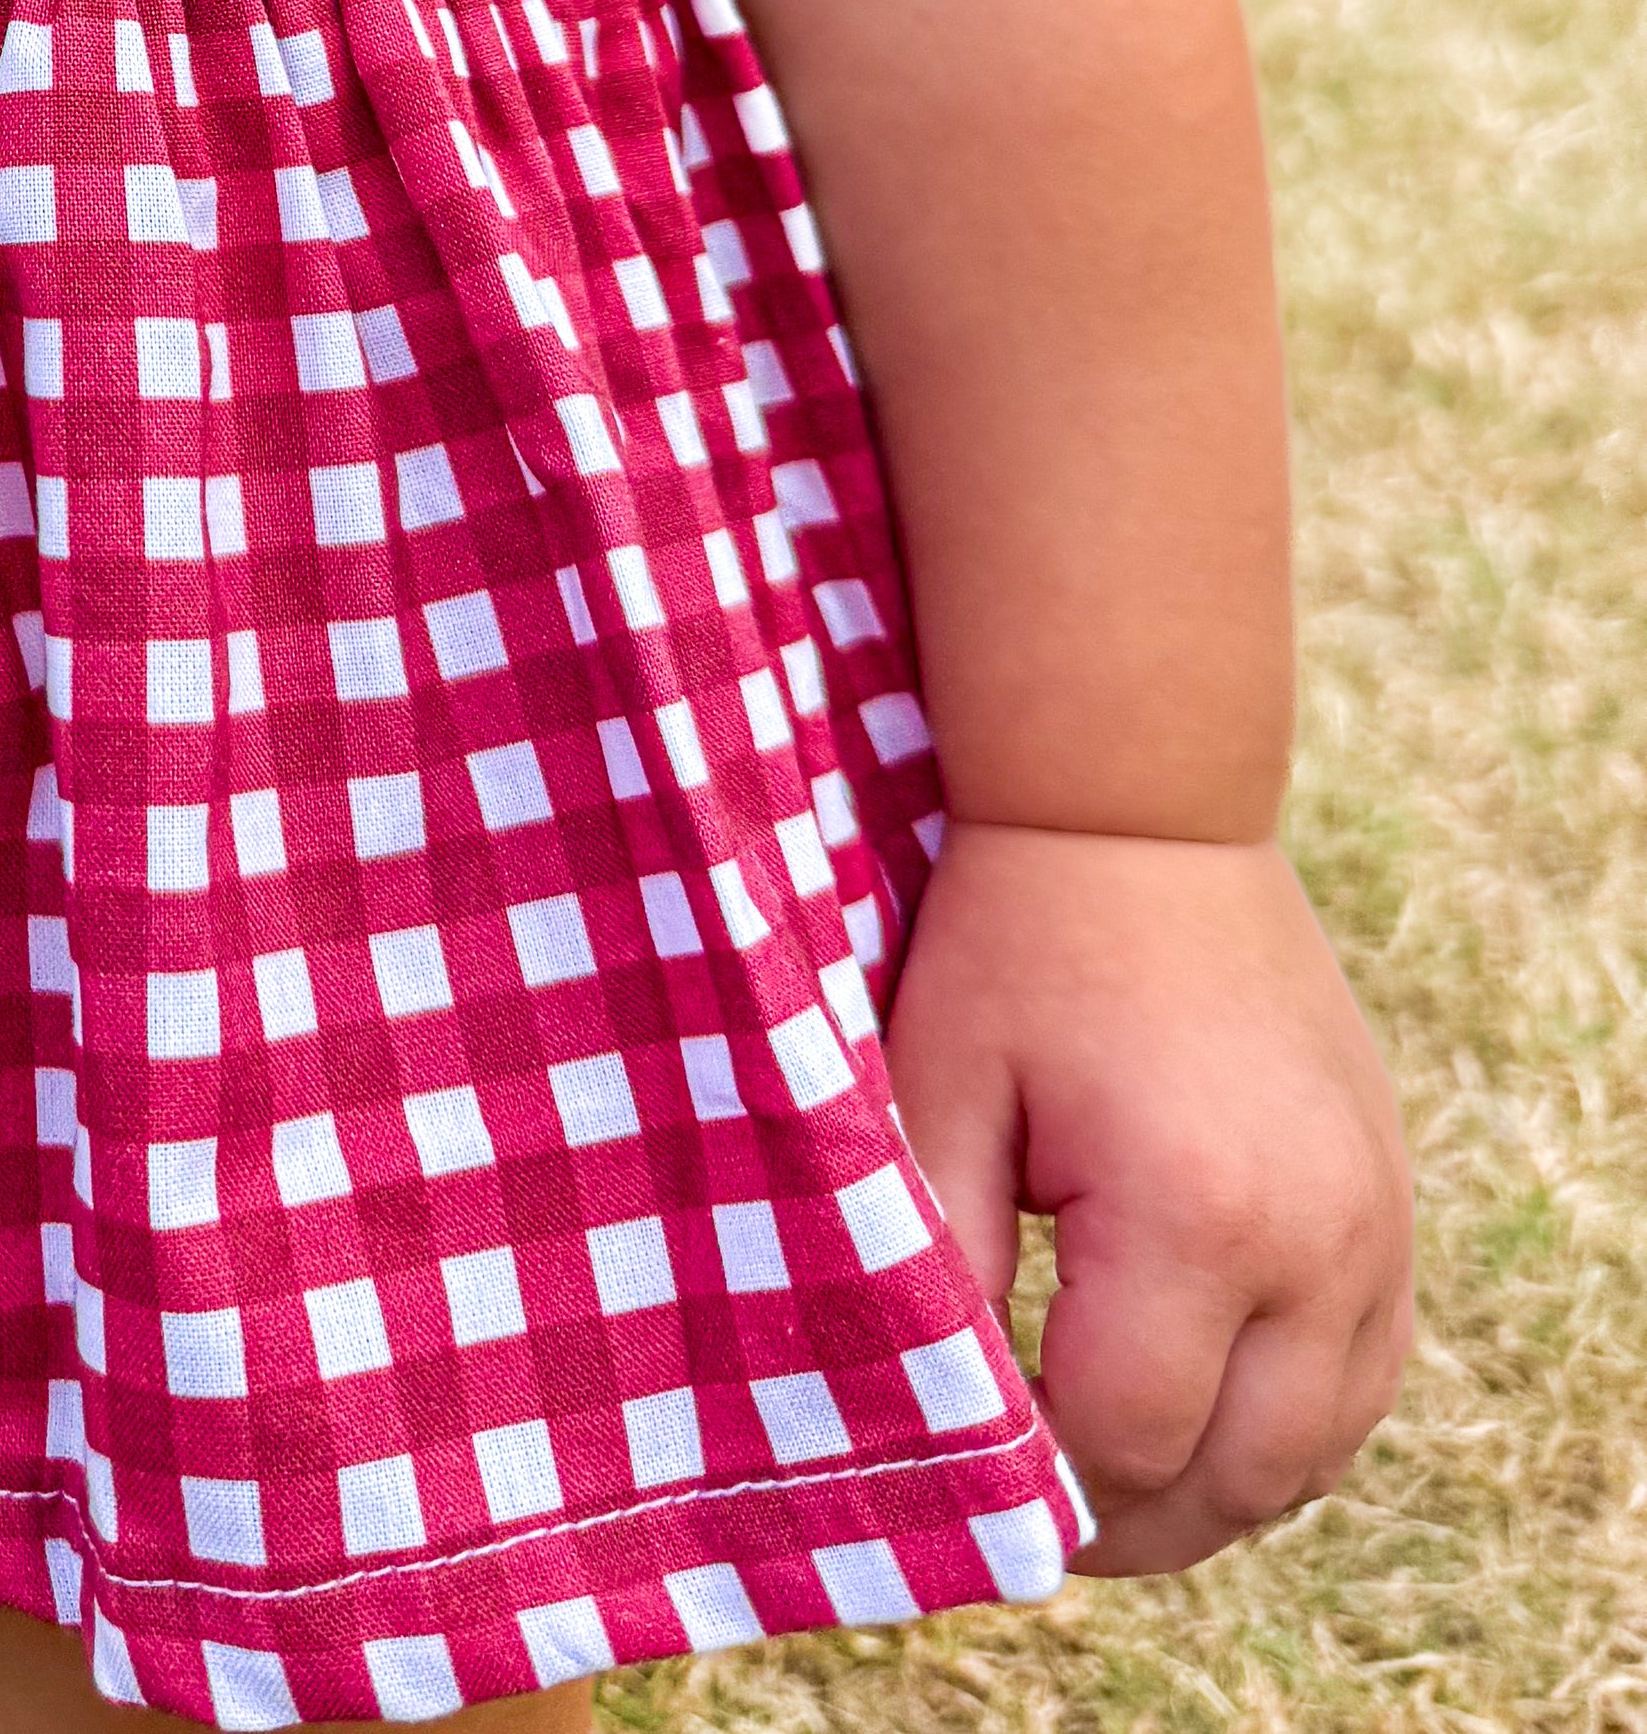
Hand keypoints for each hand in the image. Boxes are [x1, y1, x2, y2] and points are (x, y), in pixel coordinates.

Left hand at [887, 823, 1412, 1573]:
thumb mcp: (942, 1092)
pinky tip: (1197, 1410)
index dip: (1039, 1481)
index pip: (1125, 1439)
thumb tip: (955, 1425)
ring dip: (1214, 1491)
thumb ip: (946, 1269)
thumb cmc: (1018, 944)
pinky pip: (1363, 1384)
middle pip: (1237, 1480)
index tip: (970, 1469)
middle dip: (1130, 1520)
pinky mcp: (1392, 1209)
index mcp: (1198, 1216)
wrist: (1145, 814)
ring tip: (1110, 1476)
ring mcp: (1376, 1230)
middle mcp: (1319, 1243)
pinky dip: (1285, 1430)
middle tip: (1036, 1509)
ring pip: (1315, 1455)